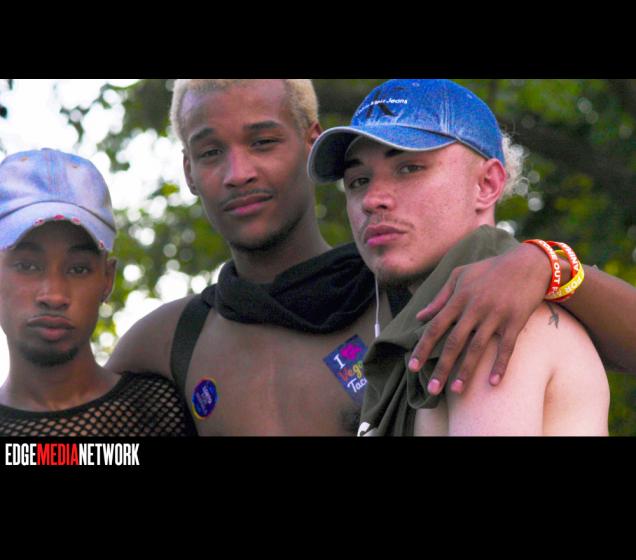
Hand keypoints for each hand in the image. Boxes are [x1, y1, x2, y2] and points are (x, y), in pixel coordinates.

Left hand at [407, 243, 550, 395]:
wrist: (527, 263)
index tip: (412, 367)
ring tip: (456, 391)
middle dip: (441, 368)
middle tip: (432, 390)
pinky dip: (500, 365)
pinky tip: (493, 383)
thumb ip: (440, 297)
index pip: (435, 327)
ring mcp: (495, 316)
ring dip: (466, 371)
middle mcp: (475, 308)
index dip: (423, 348)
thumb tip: (420, 317)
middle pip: (454, 342)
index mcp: (459, 298)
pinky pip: (506, 347)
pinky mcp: (515, 321)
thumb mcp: (460, 276)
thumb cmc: (490, 270)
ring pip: (477, 348)